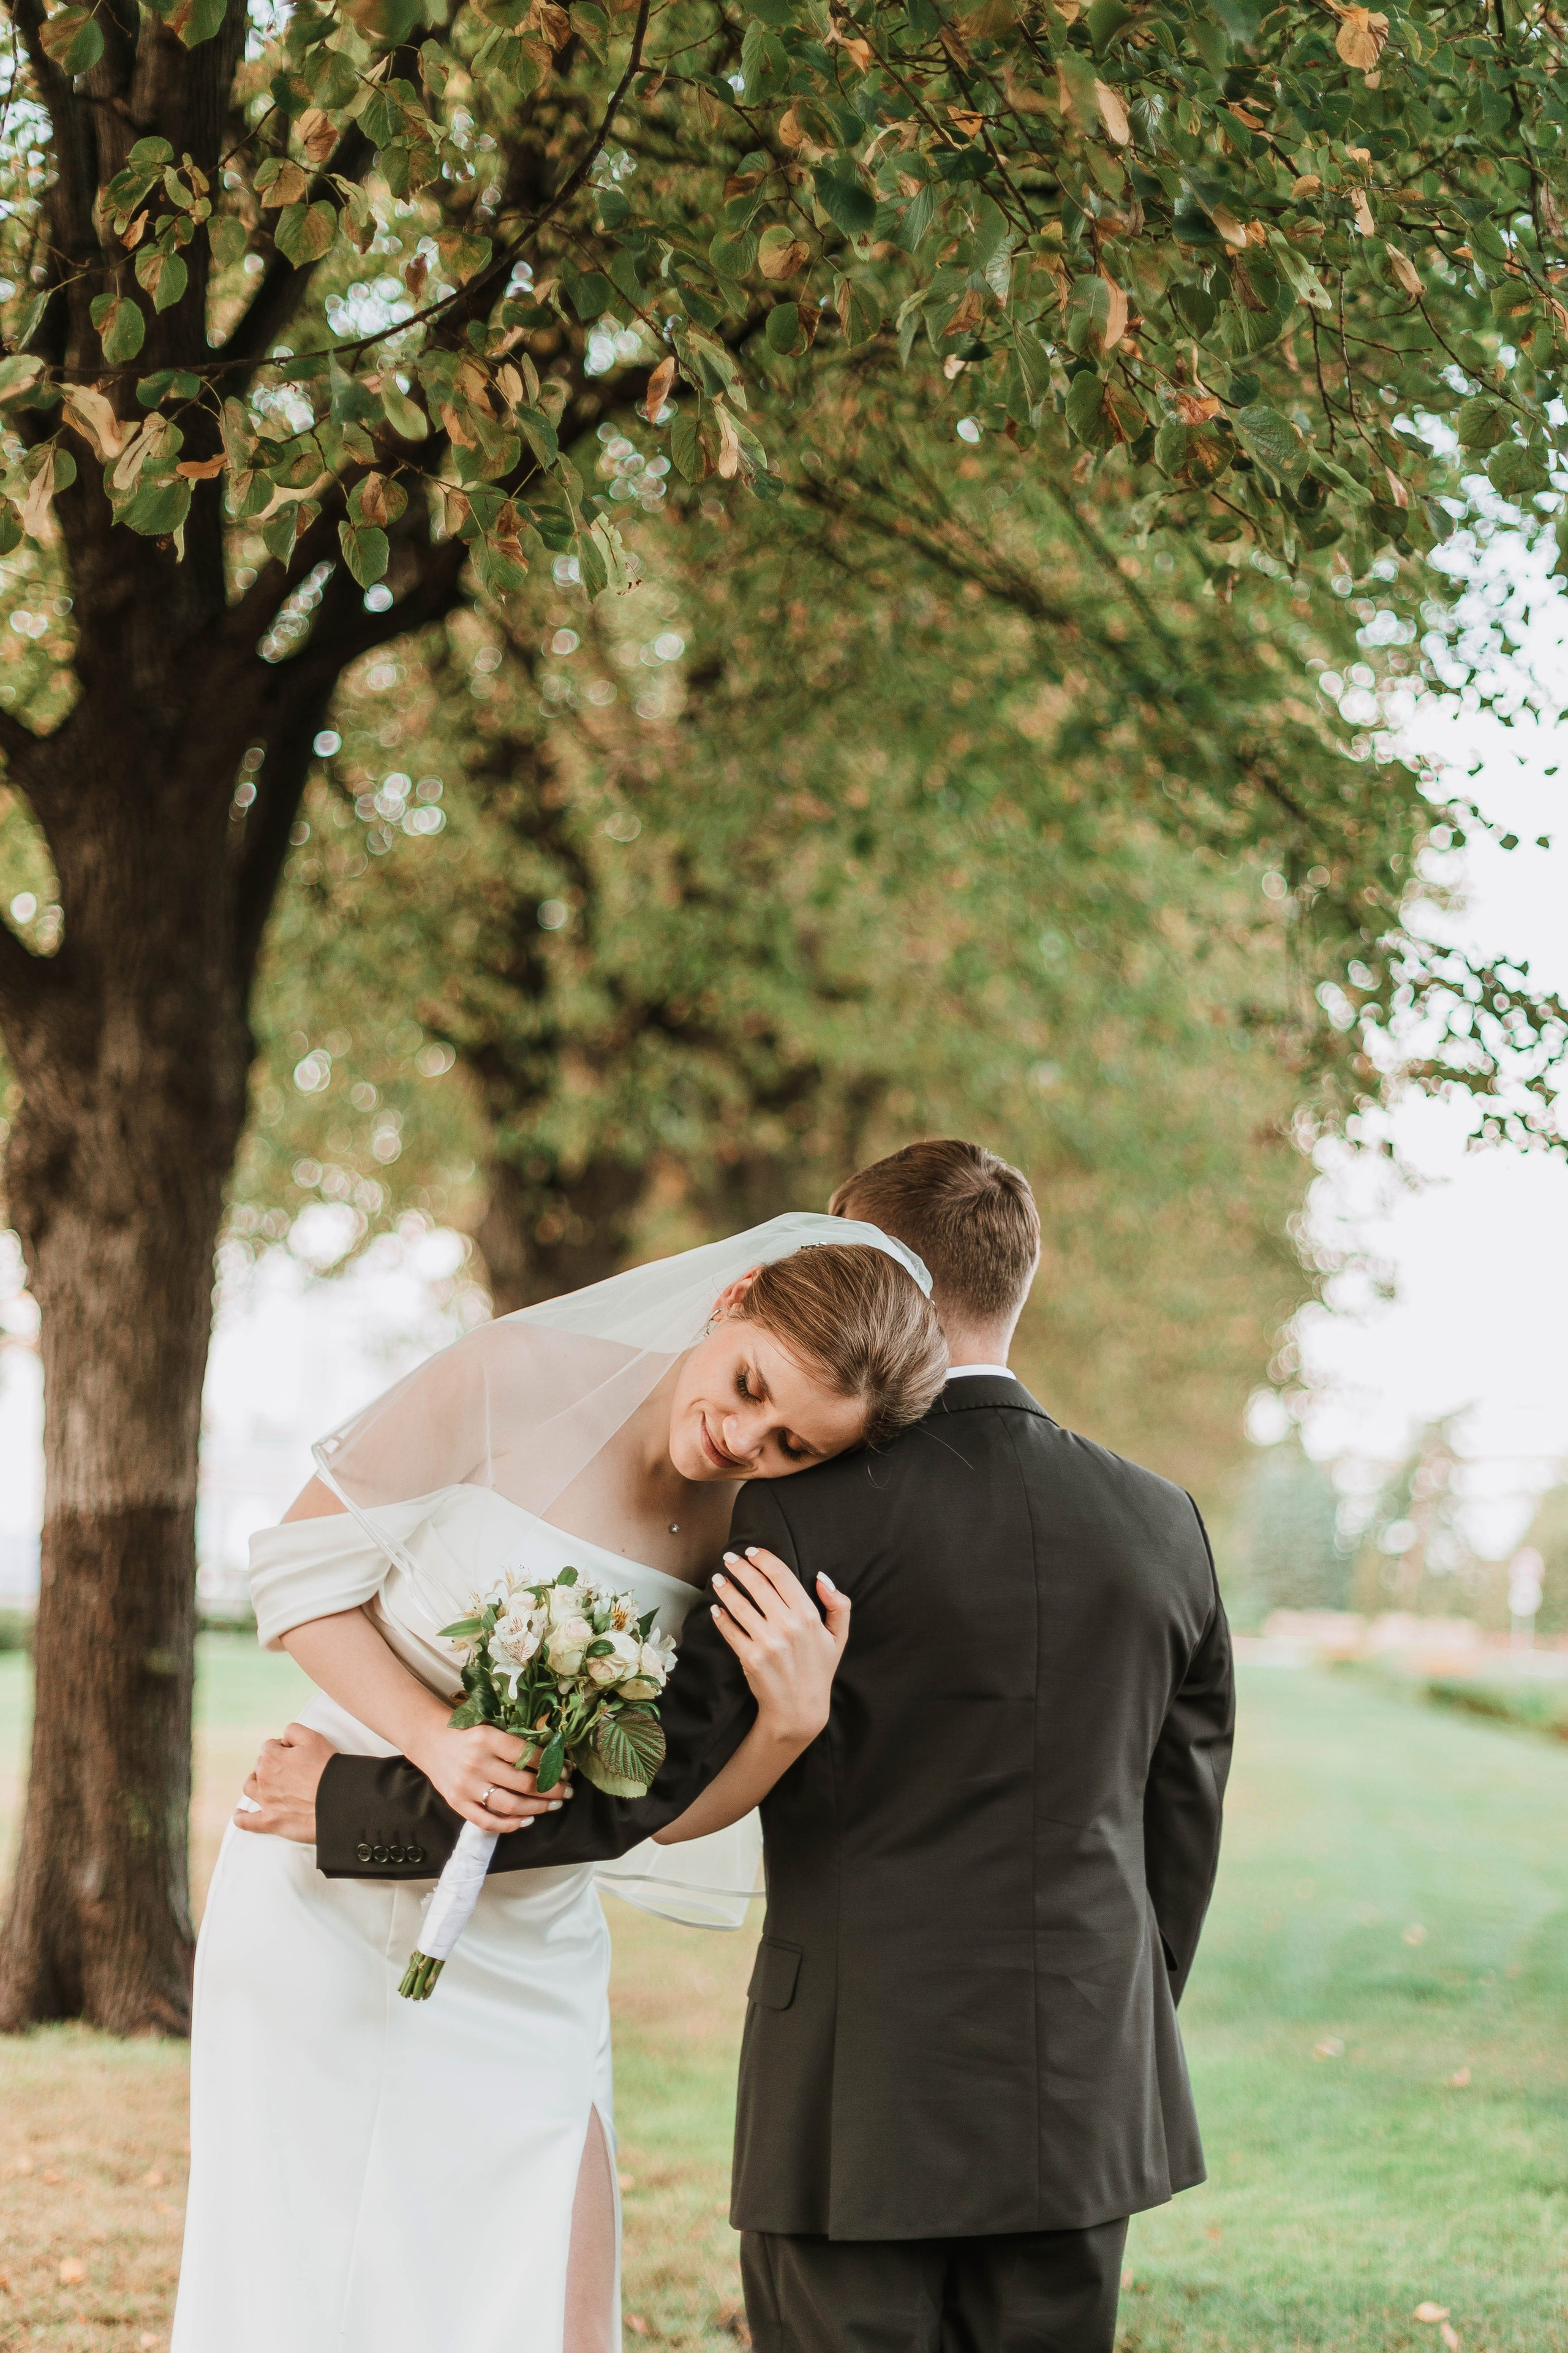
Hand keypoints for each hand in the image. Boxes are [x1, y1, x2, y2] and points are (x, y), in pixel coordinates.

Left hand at [235, 1722, 337, 1841]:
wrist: (337, 1801)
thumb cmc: (328, 1770)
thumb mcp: (314, 1738)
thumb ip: (293, 1731)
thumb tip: (284, 1738)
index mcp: (272, 1757)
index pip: (270, 1747)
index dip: (283, 1748)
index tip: (295, 1754)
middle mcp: (264, 1778)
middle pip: (260, 1766)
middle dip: (272, 1765)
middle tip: (291, 1769)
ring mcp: (265, 1801)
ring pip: (250, 1788)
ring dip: (255, 1783)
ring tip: (263, 1784)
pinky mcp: (270, 1821)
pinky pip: (248, 1821)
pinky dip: (242, 1818)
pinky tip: (240, 1815)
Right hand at [406, 1721, 575, 1833]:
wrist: (430, 1741)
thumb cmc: (469, 1734)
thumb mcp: (491, 1729)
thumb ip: (515, 1742)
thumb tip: (554, 1756)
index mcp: (488, 1738)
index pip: (527, 1755)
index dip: (552, 1765)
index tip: (567, 1770)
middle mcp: (477, 1763)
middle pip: (523, 1783)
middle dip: (552, 1790)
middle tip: (567, 1792)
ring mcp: (466, 1786)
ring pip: (509, 1805)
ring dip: (537, 1808)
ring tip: (554, 1805)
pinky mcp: (457, 1803)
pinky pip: (486, 1821)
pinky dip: (509, 1825)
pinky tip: (527, 1821)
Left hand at [711, 1548, 850, 1744]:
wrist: (800, 1710)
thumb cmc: (819, 1670)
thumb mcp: (838, 1637)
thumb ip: (838, 1604)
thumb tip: (822, 1577)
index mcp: (809, 1616)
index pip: (782, 1575)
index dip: (764, 1559)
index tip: (752, 1551)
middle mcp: (788, 1626)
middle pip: (757, 1585)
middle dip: (740, 1567)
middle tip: (729, 1558)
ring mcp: (767, 1642)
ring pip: (739, 1605)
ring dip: (726, 1588)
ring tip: (718, 1579)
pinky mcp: (750, 1657)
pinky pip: (730, 1630)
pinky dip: (720, 1617)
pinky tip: (716, 1608)